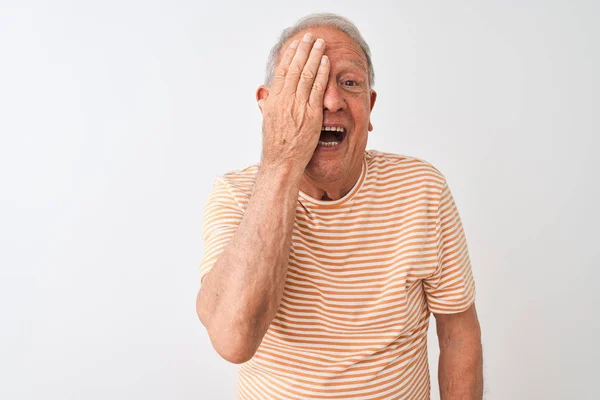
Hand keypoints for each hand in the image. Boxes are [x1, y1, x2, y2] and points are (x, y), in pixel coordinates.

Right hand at [259, 33, 329, 171]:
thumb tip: (265, 95)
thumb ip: (268, 105)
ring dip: (314, 56)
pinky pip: (318, 89)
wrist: (282, 161)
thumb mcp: (267, 120)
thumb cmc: (275, 145)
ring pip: (307, 74)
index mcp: (274, 100)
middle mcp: (285, 100)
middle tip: (310, 37)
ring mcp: (298, 106)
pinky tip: (326, 62)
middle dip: (304, 50)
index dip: (290, 56)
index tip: (295, 45)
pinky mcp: (311, 114)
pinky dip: (322, 73)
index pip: (282, 71)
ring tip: (320, 44)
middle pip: (295, 68)